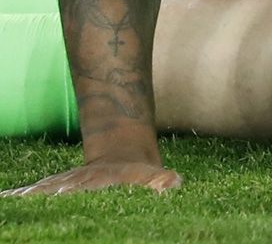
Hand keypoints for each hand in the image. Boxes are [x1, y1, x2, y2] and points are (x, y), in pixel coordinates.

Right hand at [3, 160, 180, 196]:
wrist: (123, 150)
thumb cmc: (138, 169)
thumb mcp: (153, 173)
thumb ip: (161, 180)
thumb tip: (174, 182)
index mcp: (98, 180)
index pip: (81, 188)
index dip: (70, 191)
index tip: (59, 195)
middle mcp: (78, 181)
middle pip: (55, 190)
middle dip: (41, 196)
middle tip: (22, 201)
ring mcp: (66, 181)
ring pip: (43, 189)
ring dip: (29, 195)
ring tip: (11, 199)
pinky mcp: (58, 184)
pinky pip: (39, 189)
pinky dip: (24, 193)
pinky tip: (9, 196)